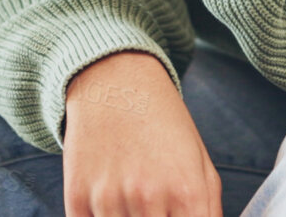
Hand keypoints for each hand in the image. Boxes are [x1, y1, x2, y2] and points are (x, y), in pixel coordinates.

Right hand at [64, 51, 220, 216]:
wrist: (115, 82)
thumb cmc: (164, 126)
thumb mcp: (200, 165)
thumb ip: (208, 212)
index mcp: (187, 191)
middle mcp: (148, 198)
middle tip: (155, 212)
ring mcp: (109, 198)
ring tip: (134, 207)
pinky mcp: (77, 197)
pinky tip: (112, 208)